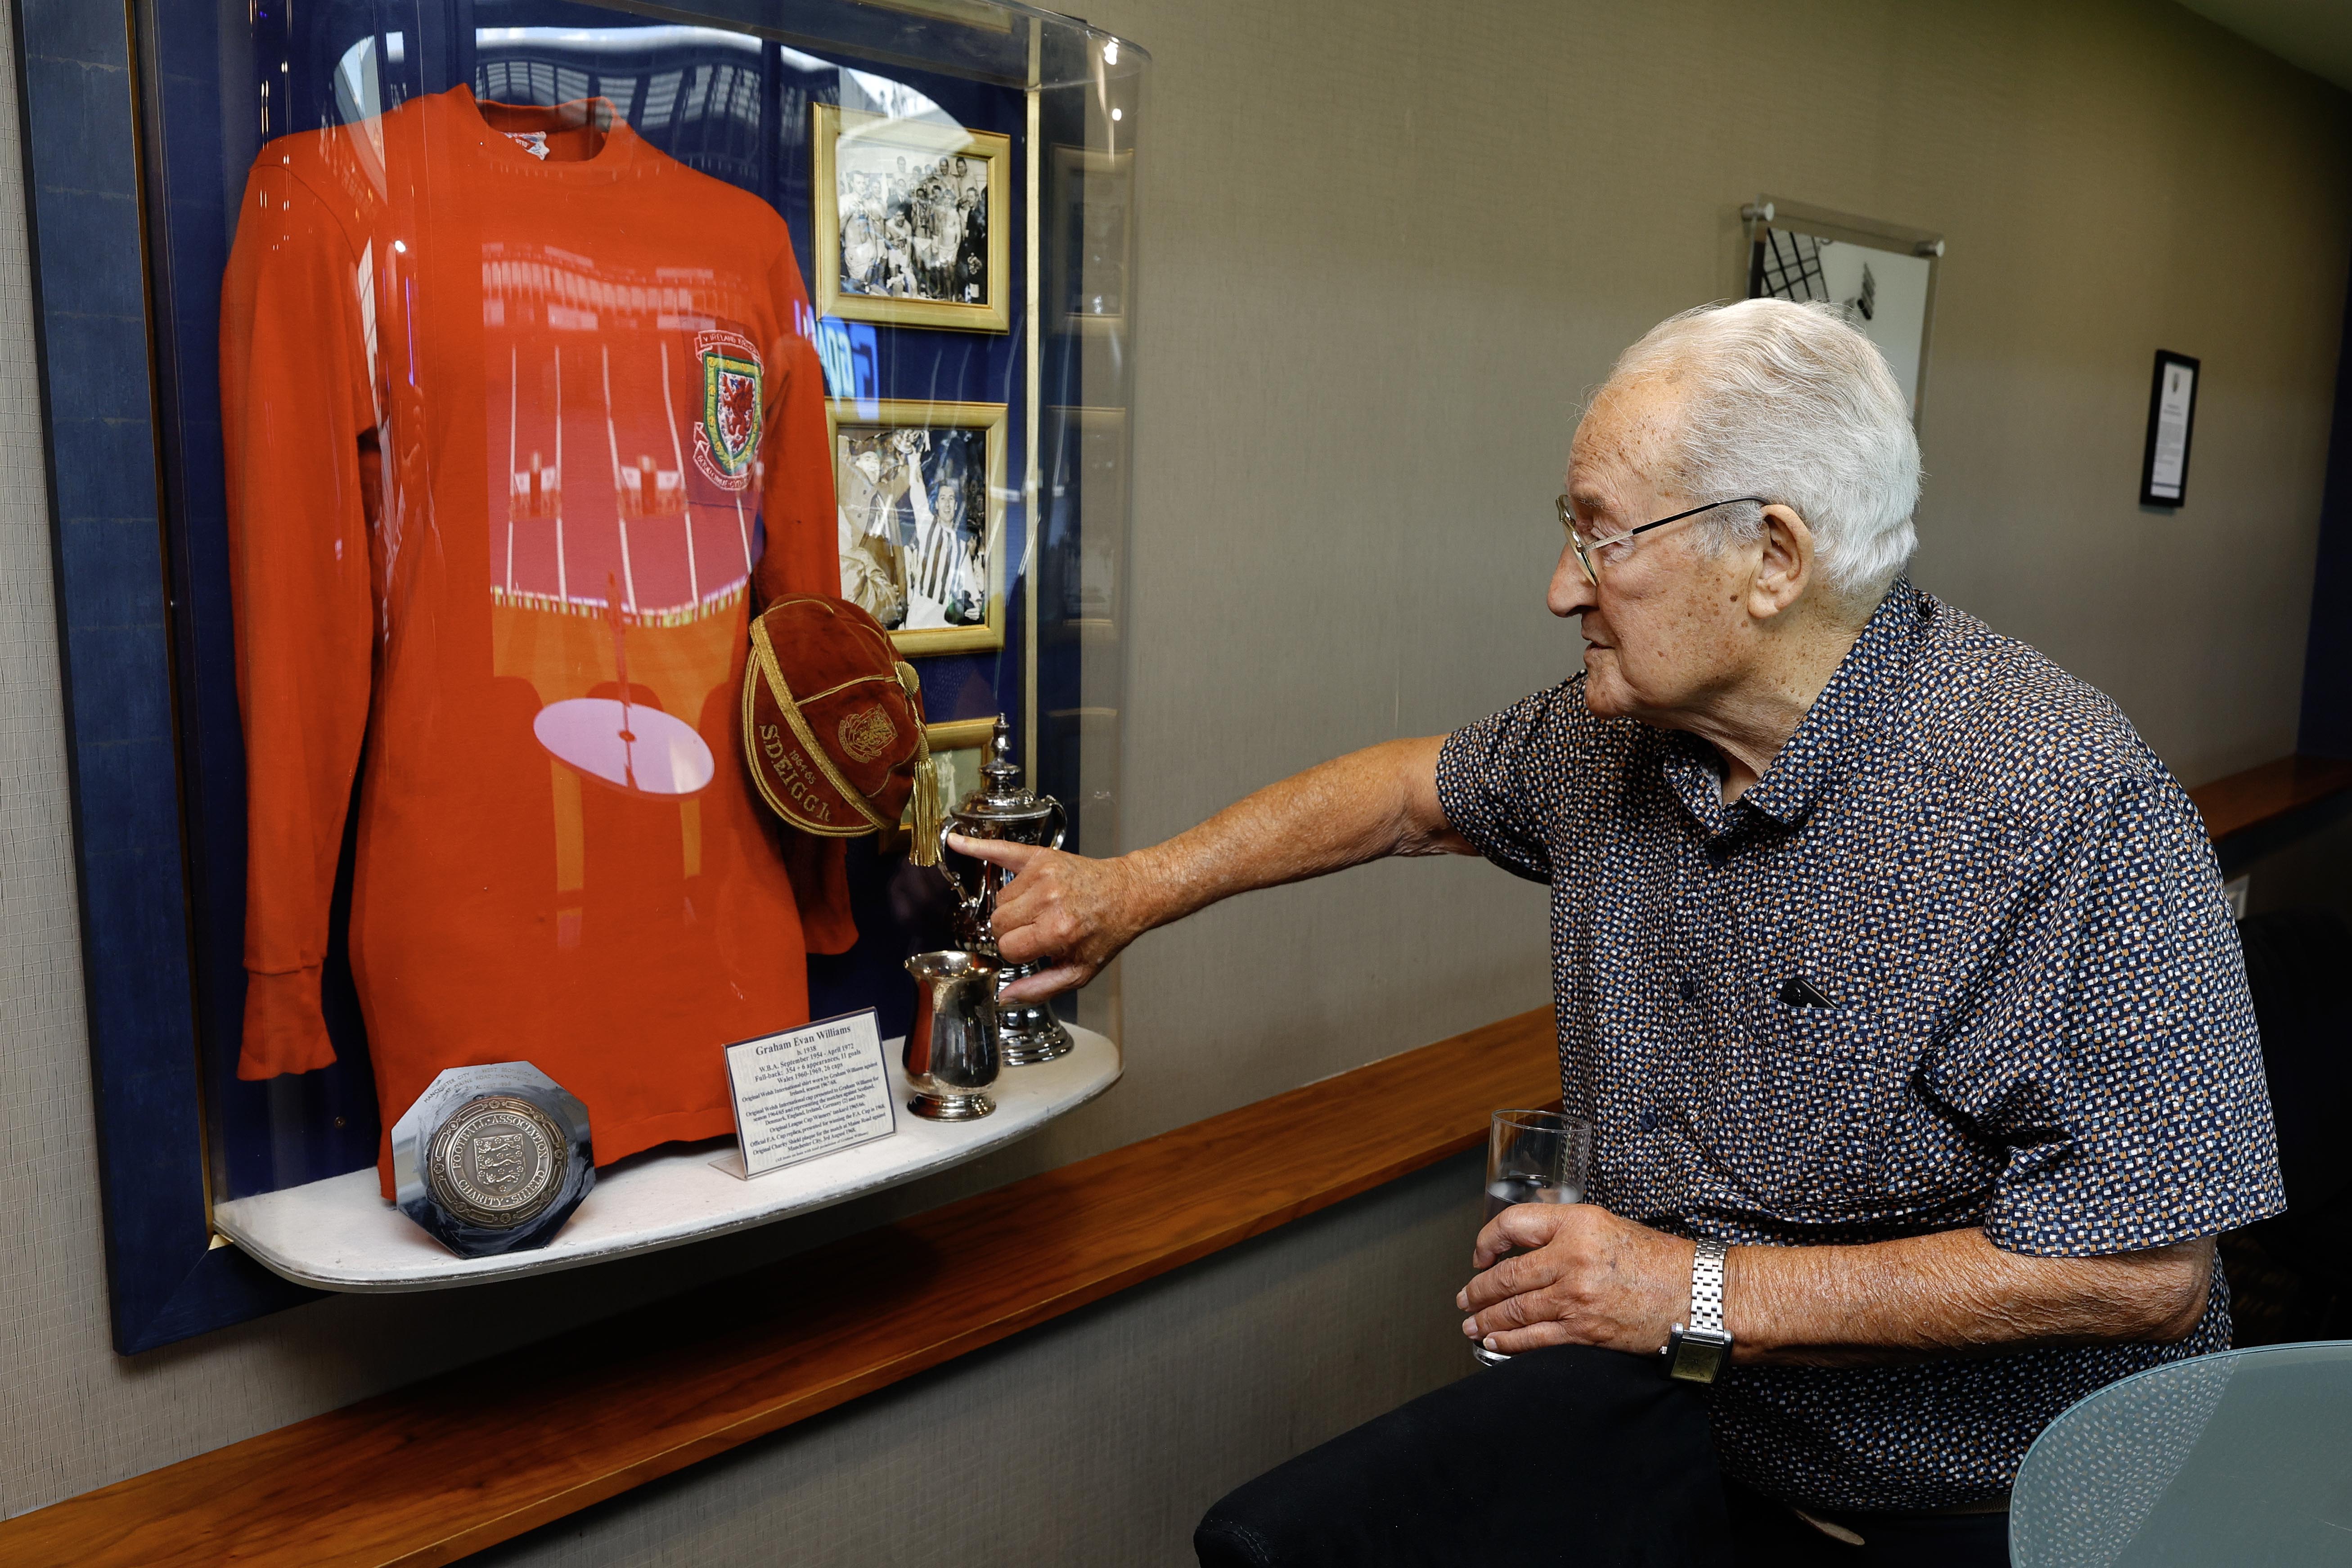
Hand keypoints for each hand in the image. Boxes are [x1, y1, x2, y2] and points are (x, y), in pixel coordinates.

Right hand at [944, 834, 1152, 1000]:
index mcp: (1057, 930)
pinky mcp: (1041, 856)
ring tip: (1040, 909)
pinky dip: (978, 848)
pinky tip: (958, 843)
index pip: (1008, 947)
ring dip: (1013, 908)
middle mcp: (1048, 899)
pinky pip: (1000, 851)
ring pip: (1000, 900)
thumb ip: (1041, 988)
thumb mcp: (1080, 971)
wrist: (1127, 893)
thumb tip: (1006, 996)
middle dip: (1012, 931)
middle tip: (1036, 930)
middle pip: (998, 923)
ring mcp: (1043, 874)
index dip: (1018, 953)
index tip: (1035, 949)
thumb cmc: (1105, 932)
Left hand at [1454, 1203, 1696, 1358]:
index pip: (1513, 1224)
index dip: (1488, 1240)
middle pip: (1507, 1275)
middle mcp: (1571, 1257)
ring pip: (1514, 1310)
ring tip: (1471, 1324)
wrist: (1699, 1295)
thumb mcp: (1608, 1226)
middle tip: (1465, 1298)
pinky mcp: (1585, 1331)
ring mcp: (1576, 1297)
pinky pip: (1535, 1339)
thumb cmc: (1660, 1261)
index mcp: (1577, 1223)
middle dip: (1478, 1291)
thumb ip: (1568, 1230)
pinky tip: (1494, 1344)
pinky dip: (1509, 1343)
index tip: (1480, 1254)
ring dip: (1486, 1320)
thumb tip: (1530, 1240)